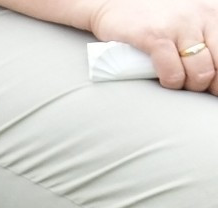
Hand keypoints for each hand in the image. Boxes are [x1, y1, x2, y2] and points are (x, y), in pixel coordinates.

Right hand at [88, 0, 217, 93]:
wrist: (116, 2)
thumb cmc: (155, 15)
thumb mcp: (191, 17)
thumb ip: (206, 36)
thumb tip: (214, 72)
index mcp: (214, 12)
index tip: (213, 83)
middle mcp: (203, 15)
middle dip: (208, 82)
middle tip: (194, 82)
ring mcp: (180, 26)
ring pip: (200, 73)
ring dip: (189, 84)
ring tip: (178, 79)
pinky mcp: (155, 37)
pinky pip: (173, 73)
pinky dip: (171, 82)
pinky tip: (165, 78)